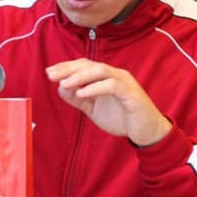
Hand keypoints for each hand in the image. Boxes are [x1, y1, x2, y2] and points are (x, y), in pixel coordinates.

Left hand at [46, 59, 170, 146]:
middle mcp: (115, 75)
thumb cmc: (121, 118)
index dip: (66, 67)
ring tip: (64, 83)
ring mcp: (124, 82)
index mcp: (106, 77)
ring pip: (100, 70)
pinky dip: (95, 87)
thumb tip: (61, 88)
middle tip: (51, 75)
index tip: (49, 72)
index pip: (84, 65)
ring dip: (80, 76)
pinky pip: (111, 85)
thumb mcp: (94, 109)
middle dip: (68, 68)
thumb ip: (79, 99)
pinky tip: (81, 93)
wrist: (146, 132)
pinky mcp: (131, 93)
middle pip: (89, 64)